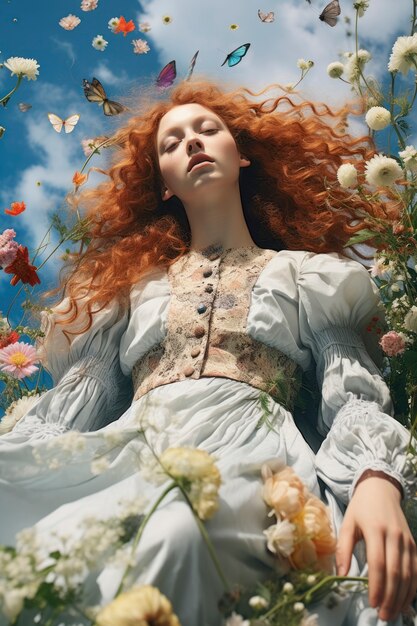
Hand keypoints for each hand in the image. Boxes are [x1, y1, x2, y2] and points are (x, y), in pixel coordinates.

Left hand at [336, 476, 416, 621]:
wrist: (381, 489)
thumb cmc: (361, 507)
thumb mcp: (347, 523)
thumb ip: (343, 548)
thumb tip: (341, 574)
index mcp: (375, 529)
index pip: (378, 563)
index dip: (376, 585)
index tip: (371, 602)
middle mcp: (394, 536)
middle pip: (395, 572)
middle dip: (389, 597)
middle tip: (382, 614)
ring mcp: (406, 540)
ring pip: (408, 574)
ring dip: (402, 596)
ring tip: (392, 613)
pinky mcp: (413, 544)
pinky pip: (416, 569)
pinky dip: (413, 587)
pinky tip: (406, 600)